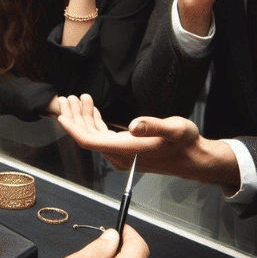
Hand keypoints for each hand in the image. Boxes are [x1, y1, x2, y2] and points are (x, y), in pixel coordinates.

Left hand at [57, 94, 239, 189]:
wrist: (194, 159)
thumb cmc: (186, 143)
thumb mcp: (174, 129)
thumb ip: (153, 126)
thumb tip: (133, 125)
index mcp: (127, 150)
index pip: (90, 141)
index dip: (73, 128)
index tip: (62, 113)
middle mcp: (121, 156)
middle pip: (87, 138)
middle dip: (75, 118)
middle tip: (67, 98)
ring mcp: (122, 155)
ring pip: (94, 137)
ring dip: (84, 118)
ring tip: (78, 99)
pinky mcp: (126, 151)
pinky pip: (103, 138)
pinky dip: (95, 122)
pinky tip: (93, 110)